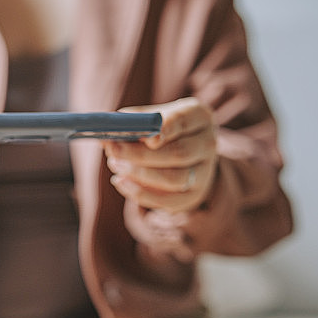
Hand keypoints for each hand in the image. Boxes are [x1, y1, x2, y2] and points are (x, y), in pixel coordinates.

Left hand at [103, 97, 216, 212]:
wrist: (184, 157)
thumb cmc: (162, 132)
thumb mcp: (152, 119)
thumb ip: (134, 122)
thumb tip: (110, 131)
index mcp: (199, 117)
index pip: (184, 121)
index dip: (166, 128)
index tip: (147, 137)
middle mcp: (207, 143)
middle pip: (178, 153)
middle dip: (141, 154)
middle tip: (113, 151)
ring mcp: (204, 172)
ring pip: (174, 178)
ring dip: (140, 174)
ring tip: (115, 165)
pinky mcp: (193, 195)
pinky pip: (167, 200)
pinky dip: (141, 193)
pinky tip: (120, 182)